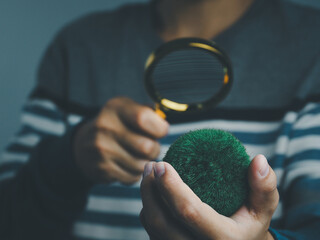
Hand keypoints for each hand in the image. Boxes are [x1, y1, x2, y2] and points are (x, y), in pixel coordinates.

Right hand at [73, 97, 168, 183]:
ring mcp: (102, 150)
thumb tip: (164, 123)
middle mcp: (105, 127)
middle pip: (146, 147)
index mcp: (116, 108)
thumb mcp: (127, 110)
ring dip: (146, 163)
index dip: (159, 128)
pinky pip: (132, 177)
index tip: (160, 131)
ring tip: (140, 156)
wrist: (83, 145)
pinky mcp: (102, 169)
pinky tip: (129, 165)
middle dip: (155, 149)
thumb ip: (148, 112)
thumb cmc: (116, 125)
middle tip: (151, 147)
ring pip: (141, 165)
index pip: (144, 118)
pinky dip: (136, 174)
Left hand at [140, 155, 277, 239]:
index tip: (162, 164)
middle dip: (150, 190)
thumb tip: (259, 159)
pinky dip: (149, 209)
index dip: (171, 187)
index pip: (189, 212)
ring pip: (153, 227)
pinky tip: (152, 190)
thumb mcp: (264, 209)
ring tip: (148, 172)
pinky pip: (152, 231)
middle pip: (162, 222)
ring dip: (146, 197)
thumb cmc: (250, 227)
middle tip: (151, 165)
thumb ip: (264, 187)